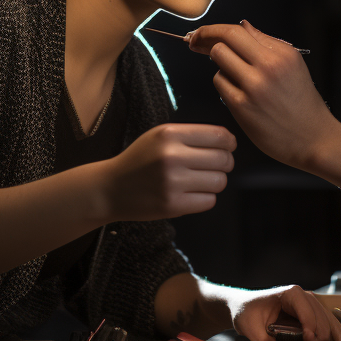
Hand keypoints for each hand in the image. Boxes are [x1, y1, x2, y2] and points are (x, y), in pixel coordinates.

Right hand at [97, 123, 235, 221]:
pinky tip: (192, 193)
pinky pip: (209, 200)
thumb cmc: (140, 159)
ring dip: (216, 181)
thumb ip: (191, 135)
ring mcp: (172, 183)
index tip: (228, 147)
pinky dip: (205, 197)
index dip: (230, 142)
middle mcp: (172, 156)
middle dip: (225, 163)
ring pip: (220, 181)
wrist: (110, 189)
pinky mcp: (172, 205)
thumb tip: (227, 141)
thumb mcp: (160, 136)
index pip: (219, 136)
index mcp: (170, 134)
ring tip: (201, 180)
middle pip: (223, 159)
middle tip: (216, 165)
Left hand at [187, 21, 334, 169]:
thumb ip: (267, 43)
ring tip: (233, 75)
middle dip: (206, 39)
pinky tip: (236, 90)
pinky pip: (220, 83)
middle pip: (223, 40)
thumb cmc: (303, 103)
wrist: (313, 137)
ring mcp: (254, 86)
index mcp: (281, 53)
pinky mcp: (242, 106)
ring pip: (218, 60)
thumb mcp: (293, 64)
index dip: (214, 29)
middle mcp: (268, 66)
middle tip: (197, 44)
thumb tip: (244, 27)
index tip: (204, 32)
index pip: (238, 29)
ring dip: (220, 65)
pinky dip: (224, 84)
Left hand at [230, 285, 340, 340]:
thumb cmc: (246, 311)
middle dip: (321, 337)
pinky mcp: (311, 313)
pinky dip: (336, 334)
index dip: (310, 329)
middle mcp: (304, 296)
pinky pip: (326, 323)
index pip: (307, 312)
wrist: (244, 305)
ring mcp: (310, 304)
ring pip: (329, 320)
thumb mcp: (251, 329)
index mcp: (291, 294)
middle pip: (321, 317)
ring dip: (335, 336)